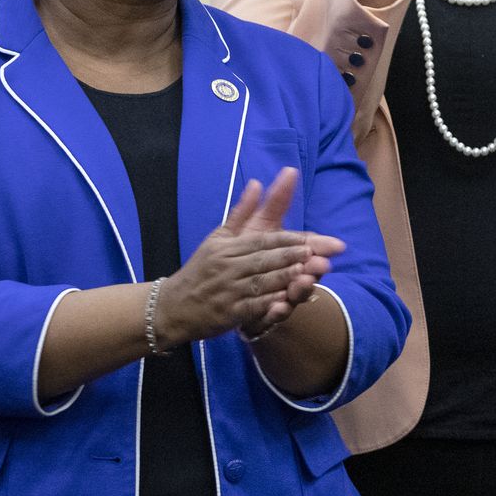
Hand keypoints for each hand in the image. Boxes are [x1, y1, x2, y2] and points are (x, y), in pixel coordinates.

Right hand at [157, 169, 340, 344]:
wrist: (172, 306)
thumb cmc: (201, 269)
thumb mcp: (218, 238)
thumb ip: (242, 213)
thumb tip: (257, 183)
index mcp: (228, 247)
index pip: (264, 240)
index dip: (291, 240)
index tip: (316, 240)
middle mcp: (228, 266)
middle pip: (266, 259)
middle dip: (296, 256)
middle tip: (324, 254)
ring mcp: (228, 290)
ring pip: (262, 282)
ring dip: (287, 279)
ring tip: (312, 274)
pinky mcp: (227, 313)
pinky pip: (251, 307)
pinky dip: (269, 305)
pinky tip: (287, 302)